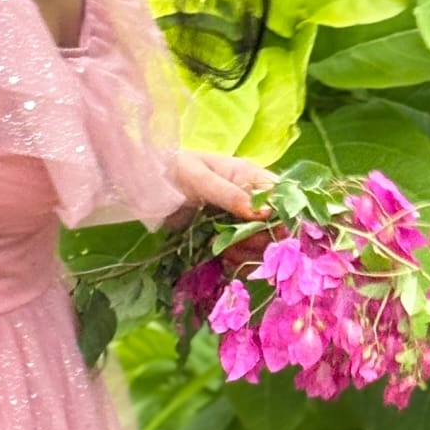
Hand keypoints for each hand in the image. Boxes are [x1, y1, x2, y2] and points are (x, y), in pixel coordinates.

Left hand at [166, 149, 282, 271]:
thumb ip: (231, 195)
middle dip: (262, 240)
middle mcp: (251, 198)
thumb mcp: (201, 179)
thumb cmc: (174, 170)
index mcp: (250, 176)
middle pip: (275, 226)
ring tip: (225, 250)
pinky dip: (236, 258)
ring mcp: (239, 219)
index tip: (271, 234)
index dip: (283, 218)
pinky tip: (223, 257)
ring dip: (247, 252)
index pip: (283, 198)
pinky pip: (243, 252)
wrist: (146, 183)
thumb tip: (265, 213)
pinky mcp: (226, 235)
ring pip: (261, 243)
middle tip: (238, 244)